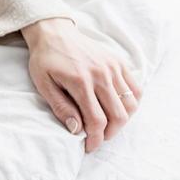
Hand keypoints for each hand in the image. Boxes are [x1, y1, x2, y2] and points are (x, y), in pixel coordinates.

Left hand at [22, 17, 142, 150]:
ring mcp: (114, 68)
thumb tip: (76, 130)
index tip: (89, 146)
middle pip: (118, 115)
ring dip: (122, 121)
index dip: (95, 138)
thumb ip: (61, 107)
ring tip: (108, 125)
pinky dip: (131, 104)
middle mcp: (101, 74)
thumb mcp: (43, 84)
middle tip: (99, 138)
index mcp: (80, 81)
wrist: (54, 33)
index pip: (96, 119)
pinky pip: (136, 89)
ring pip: (130, 104)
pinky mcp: (120, 63)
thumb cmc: (46, 60)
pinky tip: (118, 109)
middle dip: (109, 133)